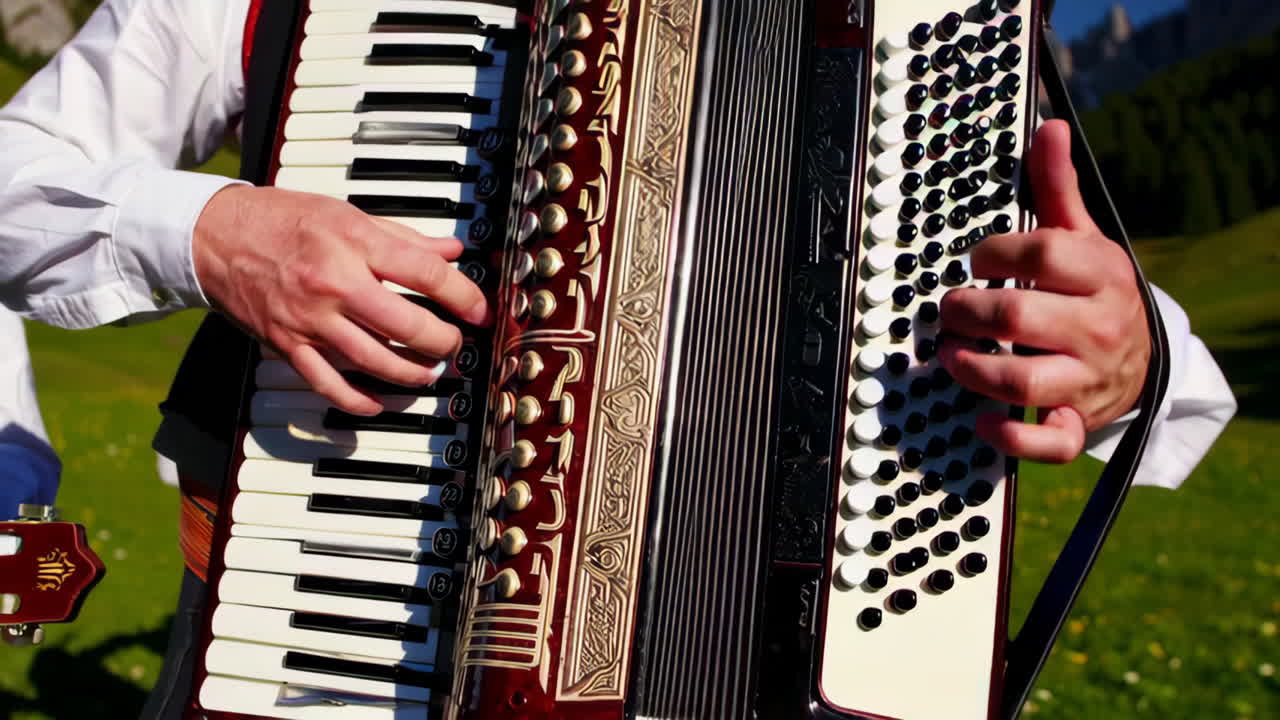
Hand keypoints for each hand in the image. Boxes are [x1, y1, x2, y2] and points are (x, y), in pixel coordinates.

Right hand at [193, 186, 488, 414]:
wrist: (214, 235)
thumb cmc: (283, 219)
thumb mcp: (347, 213)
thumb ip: (403, 238)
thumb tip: (452, 253)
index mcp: (353, 242)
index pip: (424, 274)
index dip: (463, 295)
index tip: (480, 310)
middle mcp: (333, 283)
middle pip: (405, 325)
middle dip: (442, 342)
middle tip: (455, 344)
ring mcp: (310, 319)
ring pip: (375, 361)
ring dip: (412, 373)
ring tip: (430, 370)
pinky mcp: (289, 345)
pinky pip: (331, 385)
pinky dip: (361, 400)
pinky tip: (383, 401)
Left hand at [938, 119, 1150, 462]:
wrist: (1143, 359)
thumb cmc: (1095, 294)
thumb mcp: (1084, 239)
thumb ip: (1058, 189)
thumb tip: (1047, 129)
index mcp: (1099, 276)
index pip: (1041, 255)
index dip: (995, 252)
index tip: (977, 259)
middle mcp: (1095, 329)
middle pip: (1018, 317)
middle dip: (969, 311)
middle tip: (951, 309)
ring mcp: (1086, 380)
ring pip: (1023, 381)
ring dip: (973, 368)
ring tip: (951, 354)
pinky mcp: (1077, 422)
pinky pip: (1048, 441)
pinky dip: (1012, 437)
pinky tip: (982, 421)